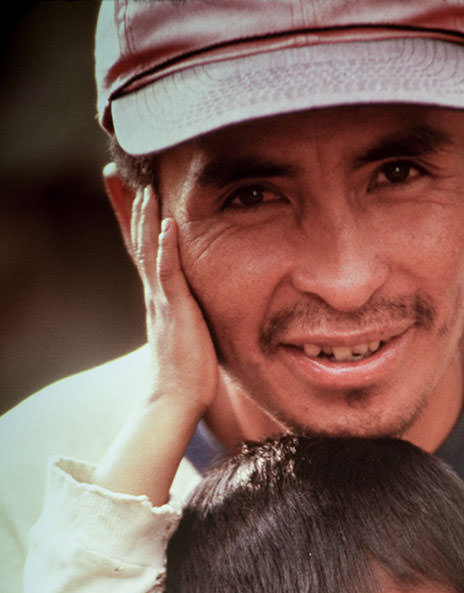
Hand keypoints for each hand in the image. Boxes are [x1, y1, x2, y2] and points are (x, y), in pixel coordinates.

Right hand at [131, 185, 220, 417]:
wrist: (176, 398)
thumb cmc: (187, 371)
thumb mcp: (188, 331)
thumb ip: (188, 312)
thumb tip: (196, 306)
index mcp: (158, 297)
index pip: (144, 251)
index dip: (135, 222)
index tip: (128, 191)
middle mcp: (154, 294)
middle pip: (138, 242)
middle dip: (131, 208)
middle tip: (119, 175)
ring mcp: (162, 301)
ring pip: (148, 251)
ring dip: (146, 218)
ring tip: (144, 188)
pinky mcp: (175, 311)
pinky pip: (169, 274)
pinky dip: (166, 249)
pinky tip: (166, 227)